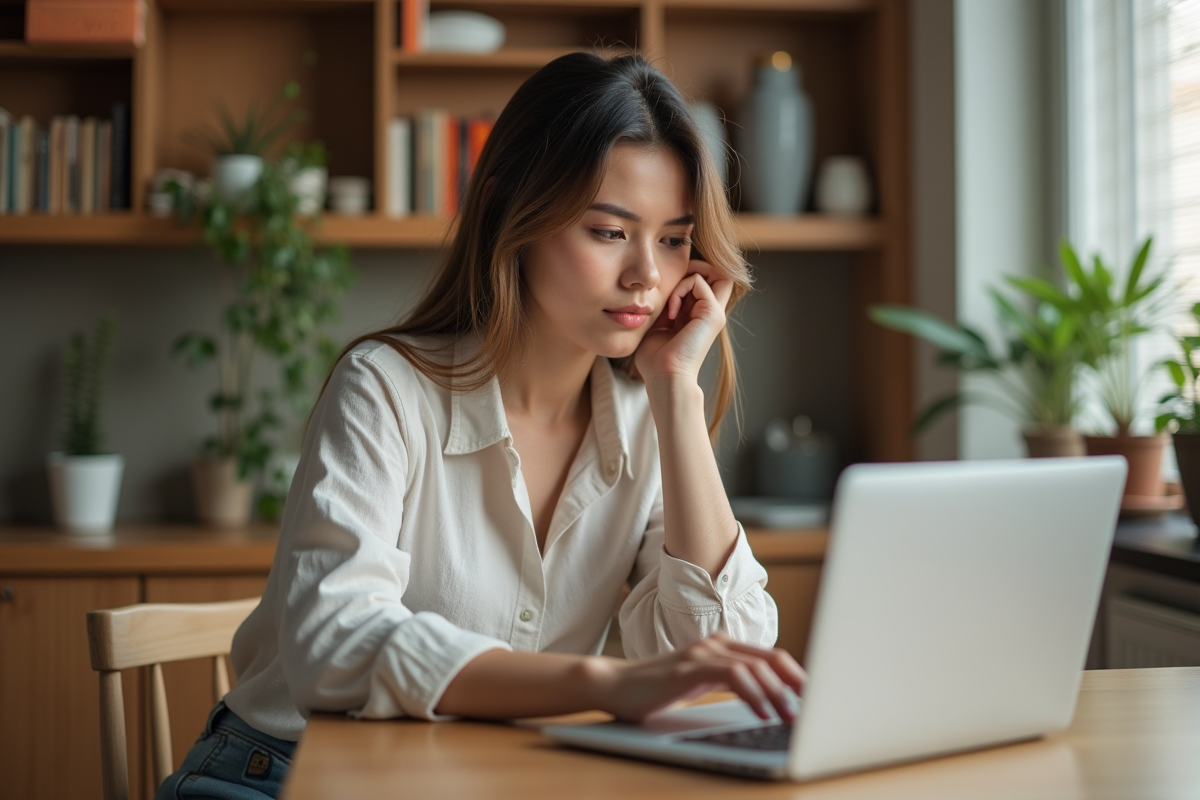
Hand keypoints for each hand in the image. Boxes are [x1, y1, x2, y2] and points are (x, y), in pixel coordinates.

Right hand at [594, 633, 804, 722]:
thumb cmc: (658, 689)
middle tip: (813, 709)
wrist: (616, 685)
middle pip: (770, 658)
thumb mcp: (701, 684)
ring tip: (790, 717)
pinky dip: (753, 694)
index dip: (796, 676)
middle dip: (796, 684)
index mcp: (722, 646)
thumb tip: (767, 700)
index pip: (771, 656)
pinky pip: (732, 676)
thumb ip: (729, 682)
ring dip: (778, 694)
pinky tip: (762, 712)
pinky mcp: (689, 667)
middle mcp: (716, 644)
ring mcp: (702, 653)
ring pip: (755, 667)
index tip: (814, 698)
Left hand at [634, 260, 733, 388]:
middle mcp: (712, 313)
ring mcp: (715, 313)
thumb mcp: (659, 326)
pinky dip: (680, 289)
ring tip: (670, 304)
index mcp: (700, 317)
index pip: (707, 281)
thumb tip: (658, 290)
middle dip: (693, 268)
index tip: (669, 286)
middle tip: (673, 281)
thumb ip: (664, 308)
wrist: (665, 377)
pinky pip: (697, 282)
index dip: (691, 273)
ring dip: (682, 279)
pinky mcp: (713, 313)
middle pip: (717, 272)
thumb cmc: (656, 359)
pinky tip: (671, 312)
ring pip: (709, 272)